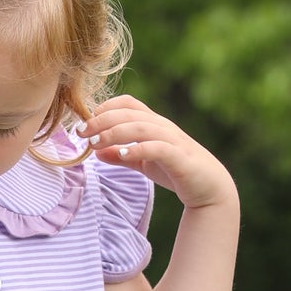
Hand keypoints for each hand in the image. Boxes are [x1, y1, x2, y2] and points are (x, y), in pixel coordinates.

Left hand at [79, 98, 235, 210]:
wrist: (209, 188)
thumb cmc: (176, 171)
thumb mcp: (143, 163)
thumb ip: (121, 155)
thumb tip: (96, 151)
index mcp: (153, 123)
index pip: (128, 102)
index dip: (105, 107)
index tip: (85, 122)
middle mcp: (162, 126)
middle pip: (129, 112)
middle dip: (101, 120)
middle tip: (81, 132)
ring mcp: (172, 140)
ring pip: (140, 126)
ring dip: (114, 133)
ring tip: (94, 143)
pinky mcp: (179, 157)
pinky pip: (157, 147)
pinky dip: (138, 149)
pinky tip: (123, 154)